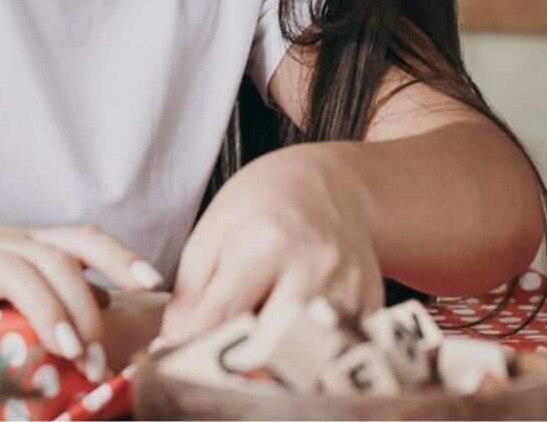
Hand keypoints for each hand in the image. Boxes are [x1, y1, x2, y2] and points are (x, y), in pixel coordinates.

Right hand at [0, 217, 166, 362]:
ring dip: (56, 313)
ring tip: (74, 352)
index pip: (79, 238)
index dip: (119, 256)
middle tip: (102, 358)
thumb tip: (108, 302)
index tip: (154, 282)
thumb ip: (44, 283)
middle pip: (59, 260)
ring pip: (24, 271)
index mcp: (17, 241)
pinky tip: (3, 355)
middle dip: (89, 308)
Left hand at [159, 145, 382, 346]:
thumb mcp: (214, 229)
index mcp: (266, 243)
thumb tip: (175, 341)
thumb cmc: (264, 203)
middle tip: (221, 359)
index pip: (223, 317)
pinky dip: (310, 357)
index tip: (176, 358)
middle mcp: (314, 268)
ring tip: (259, 345)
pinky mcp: (370, 305)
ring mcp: (348, 289)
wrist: (332, 183)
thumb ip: (192, 289)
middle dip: (239, 364)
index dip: (193, 346)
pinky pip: (336, 352)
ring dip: (278, 363)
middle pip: (270, 346)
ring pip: (306, 358)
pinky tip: (293, 337)